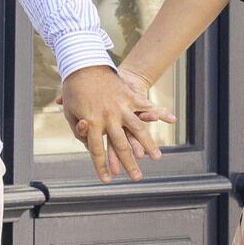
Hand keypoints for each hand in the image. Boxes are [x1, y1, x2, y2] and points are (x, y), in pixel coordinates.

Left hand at [61, 65, 173, 179]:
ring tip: (157, 157)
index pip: (96, 151)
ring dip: (148, 144)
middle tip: (138, 178)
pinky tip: (172, 119)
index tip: (107, 181)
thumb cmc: (74, 90)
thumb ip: (80, 130)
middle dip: (129, 164)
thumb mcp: (71, 112)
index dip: (102, 167)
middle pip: (120, 146)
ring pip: (138, 129)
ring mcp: (121, 106)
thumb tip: (89, 142)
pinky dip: (160, 111)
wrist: (83, 63)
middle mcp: (108, 117)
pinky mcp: (129, 95)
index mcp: (91, 123)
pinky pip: (146, 105)